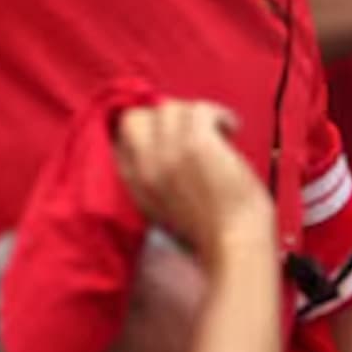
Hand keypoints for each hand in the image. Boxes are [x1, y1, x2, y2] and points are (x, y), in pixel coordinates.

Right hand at [115, 100, 274, 259]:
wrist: (233, 243)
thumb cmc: (208, 231)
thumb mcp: (160, 207)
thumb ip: (151, 177)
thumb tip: (166, 140)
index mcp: (131, 183)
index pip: (117, 138)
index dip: (145, 130)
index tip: (168, 132)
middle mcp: (143, 165)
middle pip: (135, 117)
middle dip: (163, 118)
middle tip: (191, 129)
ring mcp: (167, 152)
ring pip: (170, 108)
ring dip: (197, 115)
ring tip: (218, 134)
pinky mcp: (195, 143)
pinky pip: (200, 108)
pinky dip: (221, 115)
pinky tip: (231, 129)